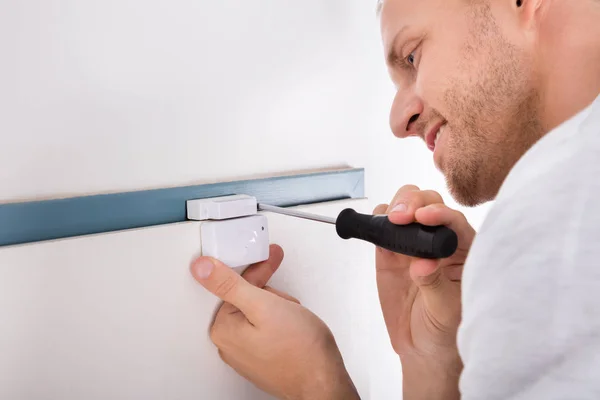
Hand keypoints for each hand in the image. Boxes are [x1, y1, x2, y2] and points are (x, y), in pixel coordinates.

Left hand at [190, 245, 359, 399]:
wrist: (323, 381)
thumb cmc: (300, 349)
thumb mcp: (263, 305)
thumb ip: (229, 284)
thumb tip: (202, 268)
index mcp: (224, 329)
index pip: (236, 286)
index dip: (258, 272)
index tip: (270, 259)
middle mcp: (230, 344)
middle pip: (247, 299)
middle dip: (272, 296)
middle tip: (288, 303)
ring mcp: (246, 353)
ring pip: (260, 312)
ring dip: (279, 308)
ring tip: (294, 319)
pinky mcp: (262, 358)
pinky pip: (267, 329)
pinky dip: (282, 322)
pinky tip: (294, 327)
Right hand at [374, 185, 475, 399]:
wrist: (421, 346)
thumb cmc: (444, 329)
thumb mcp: (445, 311)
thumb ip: (435, 285)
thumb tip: (422, 264)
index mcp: (463, 250)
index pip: (454, 221)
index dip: (440, 214)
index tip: (424, 217)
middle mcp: (439, 239)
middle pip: (428, 202)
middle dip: (414, 203)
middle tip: (401, 218)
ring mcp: (412, 242)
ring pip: (405, 206)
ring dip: (396, 206)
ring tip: (390, 223)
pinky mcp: (389, 250)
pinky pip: (382, 224)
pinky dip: (377, 221)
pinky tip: (377, 230)